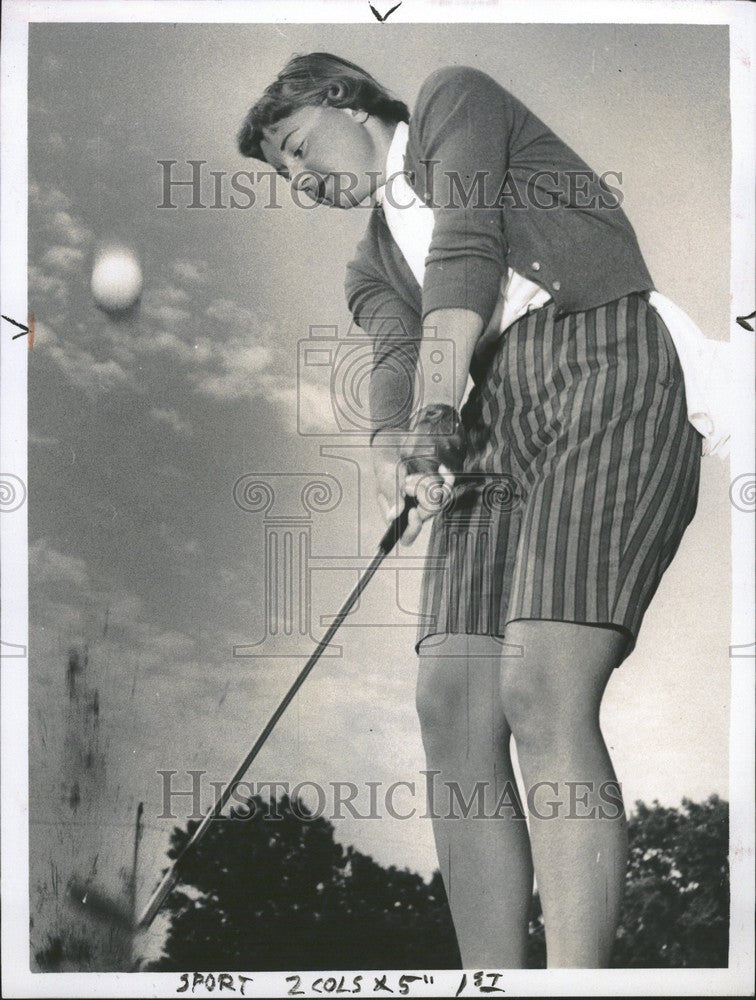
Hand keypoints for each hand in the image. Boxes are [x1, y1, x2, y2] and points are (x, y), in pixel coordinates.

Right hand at [397, 403, 466, 545]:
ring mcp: (427, 497)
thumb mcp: (385, 472)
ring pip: (440, 501)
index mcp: (396, 511)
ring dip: (429, 483)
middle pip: (427, 514)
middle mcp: (413, 507)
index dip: (413, 528)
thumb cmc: (386, 455)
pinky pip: (450, 488)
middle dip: (420, 494)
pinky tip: (441, 468)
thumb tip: (394, 516)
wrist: (398, 437)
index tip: (413, 512)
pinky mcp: (439, 485)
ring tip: (416, 474)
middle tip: (408, 480)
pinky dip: (448, 478)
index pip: (407, 535)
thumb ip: (390, 492)